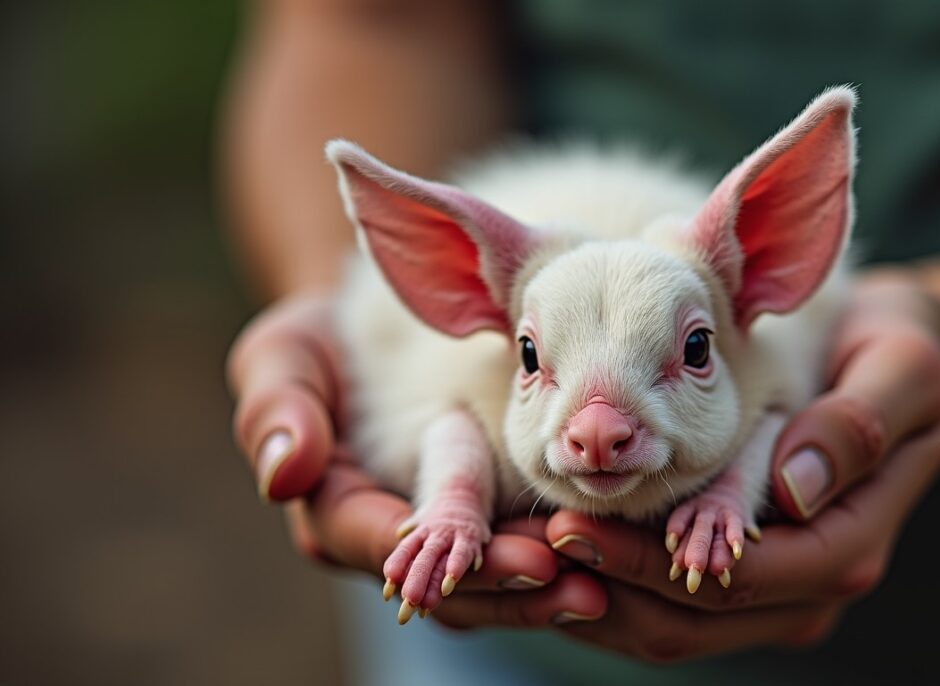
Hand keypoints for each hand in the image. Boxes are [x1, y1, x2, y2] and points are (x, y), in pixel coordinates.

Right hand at [227, 292, 593, 618]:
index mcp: (338, 513)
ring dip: (545, 593)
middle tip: (574, 587)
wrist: (362, 338)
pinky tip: (613, 562)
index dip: (440, 559)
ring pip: (492, 589)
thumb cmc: (317, 347)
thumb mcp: (283, 359)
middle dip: (510, 591)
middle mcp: (394, 543)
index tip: (504, 556)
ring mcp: (441, 544)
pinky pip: (522, 560)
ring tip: (602, 589)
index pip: (386, 547)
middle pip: (451, 588)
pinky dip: (565, 565)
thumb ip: (277, 409)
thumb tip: (283, 473)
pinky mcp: (484, 527)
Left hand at [518, 270, 939, 661]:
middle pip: (689, 622)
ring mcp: (776, 590)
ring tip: (517, 553)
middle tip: (520, 545)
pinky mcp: (745, 576)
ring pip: (668, 627)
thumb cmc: (900, 354)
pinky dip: (608, 584)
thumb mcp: (900, 372)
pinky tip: (553, 548)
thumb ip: (855, 428)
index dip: (648, 563)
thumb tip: (793, 489)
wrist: (899, 364)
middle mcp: (809, 585)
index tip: (571, 526)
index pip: (738, 582)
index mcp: (847, 547)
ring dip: (592, 597)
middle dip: (602, 587)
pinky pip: (665, 604)